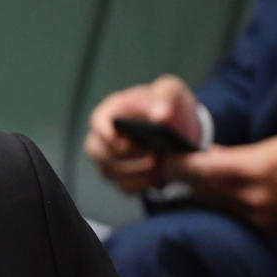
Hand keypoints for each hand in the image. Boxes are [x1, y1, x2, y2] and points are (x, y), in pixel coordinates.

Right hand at [84, 75, 200, 192]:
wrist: (179, 127)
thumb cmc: (167, 104)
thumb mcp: (170, 90)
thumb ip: (165, 96)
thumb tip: (160, 116)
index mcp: (112, 111)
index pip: (97, 121)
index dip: (105, 133)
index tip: (122, 143)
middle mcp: (105, 136)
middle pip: (97, 152)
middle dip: (123, 157)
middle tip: (151, 156)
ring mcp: (110, 158)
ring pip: (108, 172)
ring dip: (134, 172)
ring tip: (158, 166)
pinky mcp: (122, 177)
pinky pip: (123, 186)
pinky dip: (141, 185)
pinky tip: (158, 177)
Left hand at [167, 136, 276, 234]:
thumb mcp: (273, 148)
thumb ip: (236, 153)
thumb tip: (209, 153)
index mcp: (254, 170)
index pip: (202, 169)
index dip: (181, 165)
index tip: (169, 160)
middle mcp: (251, 197)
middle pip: (201, 191)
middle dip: (184, 180)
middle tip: (171, 170)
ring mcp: (257, 218)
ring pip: (211, 207)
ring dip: (198, 195)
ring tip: (188, 184)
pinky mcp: (263, 232)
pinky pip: (229, 219)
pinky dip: (218, 208)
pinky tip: (213, 200)